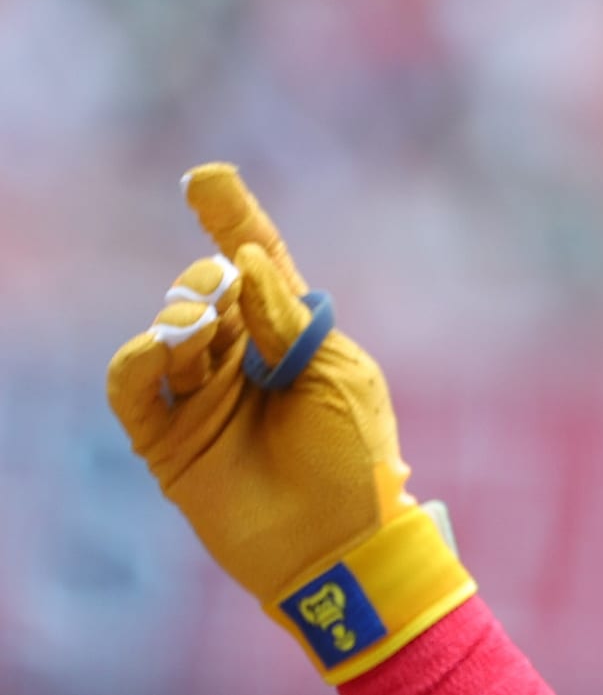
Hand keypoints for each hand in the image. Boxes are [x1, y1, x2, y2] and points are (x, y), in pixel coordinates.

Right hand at [107, 163, 473, 682]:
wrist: (339, 541)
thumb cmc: (355, 456)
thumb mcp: (336, 373)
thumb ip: (285, 319)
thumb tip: (247, 259)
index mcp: (291, 335)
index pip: (259, 265)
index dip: (232, 218)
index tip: (206, 176)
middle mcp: (243, 358)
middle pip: (206, 290)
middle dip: (207, 279)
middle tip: (222, 293)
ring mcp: (202, 396)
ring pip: (167, 329)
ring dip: (177, 315)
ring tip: (197, 326)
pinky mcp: (167, 438)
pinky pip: (131, 385)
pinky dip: (138, 357)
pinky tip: (163, 347)